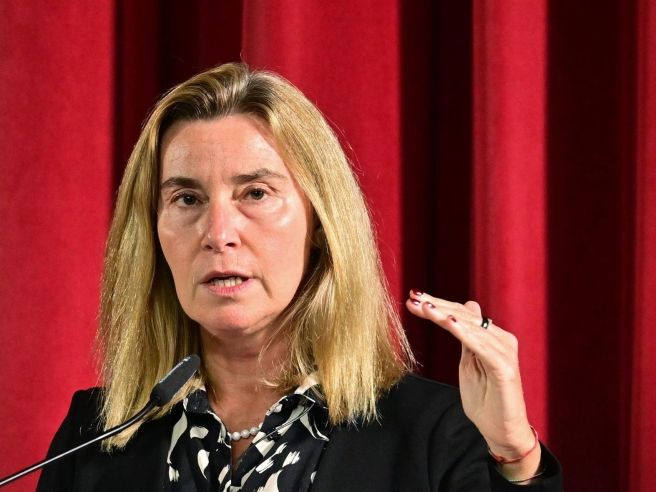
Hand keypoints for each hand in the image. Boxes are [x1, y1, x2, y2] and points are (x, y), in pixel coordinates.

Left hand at [405, 290, 540, 481]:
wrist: (502, 432)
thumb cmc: (485, 399)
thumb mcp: (468, 363)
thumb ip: (465, 337)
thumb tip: (464, 308)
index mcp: (491, 337)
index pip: (461, 314)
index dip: (438, 304)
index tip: (413, 297)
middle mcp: (501, 339)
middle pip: (464, 316)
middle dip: (437, 305)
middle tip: (414, 297)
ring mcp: (504, 352)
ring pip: (470, 327)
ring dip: (445, 315)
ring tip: (426, 307)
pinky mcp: (504, 368)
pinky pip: (481, 346)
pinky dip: (464, 333)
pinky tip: (448, 323)